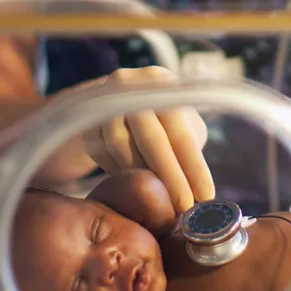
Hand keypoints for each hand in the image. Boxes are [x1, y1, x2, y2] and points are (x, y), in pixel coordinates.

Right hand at [80, 66, 214, 212]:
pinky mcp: (85, 121)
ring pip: (122, 148)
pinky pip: (102, 154)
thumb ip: (191, 147)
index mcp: (162, 82)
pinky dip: (121, 174)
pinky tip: (136, 188)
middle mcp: (130, 85)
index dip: (194, 167)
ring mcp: (103, 102)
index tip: (205, 197)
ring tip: (161, 202)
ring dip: (143, 179)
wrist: (116, 104)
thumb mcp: (181, 123)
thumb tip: (203, 193)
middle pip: (151, 139)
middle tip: (182, 208)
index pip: (181, 130)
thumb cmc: (161, 120)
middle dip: (171, 178)